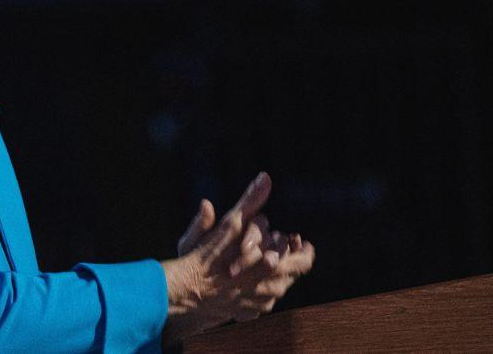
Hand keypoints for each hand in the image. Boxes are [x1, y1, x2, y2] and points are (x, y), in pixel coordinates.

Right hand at [161, 173, 314, 344]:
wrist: (186, 292)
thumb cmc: (208, 256)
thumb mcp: (230, 224)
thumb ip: (251, 201)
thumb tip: (265, 177)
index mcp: (278, 267)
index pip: (306, 260)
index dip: (303, 249)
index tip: (296, 240)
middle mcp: (274, 289)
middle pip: (293, 274)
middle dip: (287, 258)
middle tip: (277, 247)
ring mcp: (261, 304)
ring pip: (277, 287)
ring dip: (272, 274)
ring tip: (259, 261)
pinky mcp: (248, 314)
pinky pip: (261, 301)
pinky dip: (256, 289)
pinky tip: (243, 280)